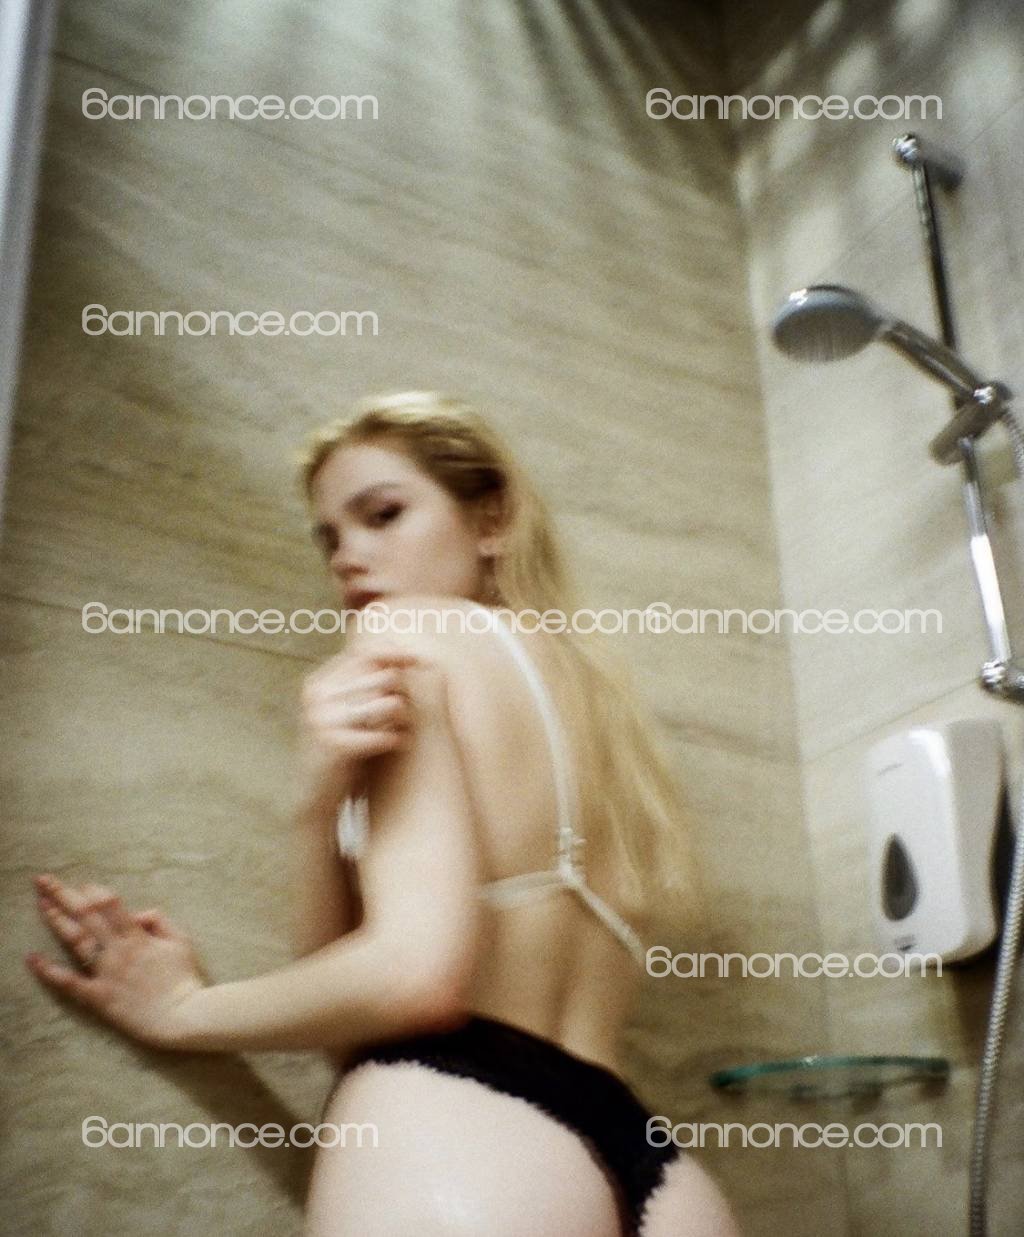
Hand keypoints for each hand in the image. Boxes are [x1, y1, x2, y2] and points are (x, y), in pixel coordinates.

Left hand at [26, 874, 208, 1050]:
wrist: (182, 1016)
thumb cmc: (184, 979)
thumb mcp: (181, 940)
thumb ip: (159, 921)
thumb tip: (138, 914)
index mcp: (137, 936)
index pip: (110, 905)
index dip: (94, 892)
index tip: (83, 885)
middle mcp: (118, 951)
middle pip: (87, 916)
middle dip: (65, 895)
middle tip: (45, 881)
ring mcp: (106, 973)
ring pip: (76, 941)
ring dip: (57, 921)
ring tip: (41, 904)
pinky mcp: (98, 997)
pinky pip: (69, 982)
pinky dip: (49, 971)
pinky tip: (32, 959)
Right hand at [299, 647, 419, 803]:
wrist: (312, 794)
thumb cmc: (340, 747)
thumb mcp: (345, 710)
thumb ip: (366, 682)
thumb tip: (406, 653)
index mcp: (320, 682)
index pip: (365, 654)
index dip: (396, 654)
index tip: (419, 660)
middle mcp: (318, 696)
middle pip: (384, 677)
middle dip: (401, 695)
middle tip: (398, 715)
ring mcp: (323, 720)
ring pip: (390, 703)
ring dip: (402, 718)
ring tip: (396, 729)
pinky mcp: (334, 745)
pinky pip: (384, 734)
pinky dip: (395, 740)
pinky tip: (394, 744)